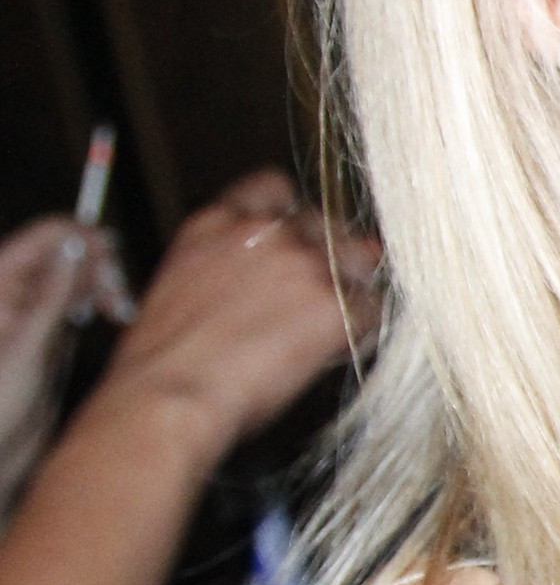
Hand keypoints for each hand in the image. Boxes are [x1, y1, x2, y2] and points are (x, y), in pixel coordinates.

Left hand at [0, 212, 132, 505]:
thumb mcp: (24, 348)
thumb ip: (52, 296)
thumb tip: (74, 251)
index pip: (44, 238)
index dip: (80, 238)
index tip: (110, 253)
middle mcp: (14, 295)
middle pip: (64, 253)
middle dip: (98, 264)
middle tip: (116, 289)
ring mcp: (32, 315)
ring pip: (76, 279)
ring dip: (103, 284)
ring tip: (119, 304)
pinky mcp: (49, 337)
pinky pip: (79, 305)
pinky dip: (100, 305)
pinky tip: (115, 313)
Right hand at [96, 174, 381, 470]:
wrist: (166, 397)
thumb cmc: (163, 364)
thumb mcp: (182, 290)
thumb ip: (227, 269)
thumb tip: (261, 286)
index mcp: (215, 224)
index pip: (274, 187)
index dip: (294, 216)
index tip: (299, 238)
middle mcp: (263, 234)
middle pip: (326, 223)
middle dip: (329, 254)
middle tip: (320, 293)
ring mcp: (302, 264)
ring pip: (359, 259)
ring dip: (353, 286)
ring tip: (332, 323)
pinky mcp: (332, 303)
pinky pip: (372, 309)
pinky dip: (363, 330)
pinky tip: (337, 349)